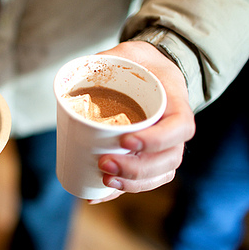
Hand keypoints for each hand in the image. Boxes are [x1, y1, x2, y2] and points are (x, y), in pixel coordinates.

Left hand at [88, 41, 195, 203]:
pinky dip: (122, 192)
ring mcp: (165, 146)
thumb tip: (70, 77)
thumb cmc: (138, 64)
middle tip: (104, 163)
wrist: (150, 72)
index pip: (180, 128)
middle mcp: (175, 130)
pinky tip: (97, 196)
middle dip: (136, 169)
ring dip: (132, 184)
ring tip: (103, 180)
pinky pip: (145, 180)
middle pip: (169, 160)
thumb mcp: (125, 53)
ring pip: (160, 174)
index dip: (157, 140)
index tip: (126, 141)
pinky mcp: (149, 157)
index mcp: (176, 102)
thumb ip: (103, 61)